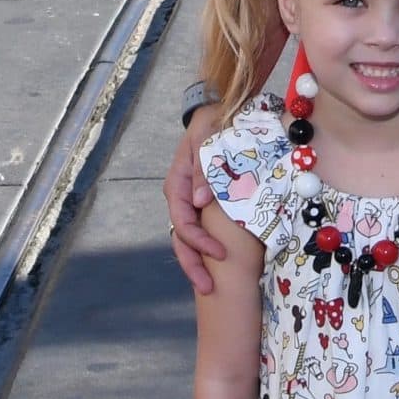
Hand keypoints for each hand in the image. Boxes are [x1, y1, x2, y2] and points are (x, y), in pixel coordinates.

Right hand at [166, 107, 225, 292]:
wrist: (217, 109)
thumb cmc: (213, 122)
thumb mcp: (208, 139)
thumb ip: (204, 170)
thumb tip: (200, 202)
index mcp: (178, 184)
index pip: (184, 222)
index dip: (200, 242)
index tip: (220, 254)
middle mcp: (180, 196)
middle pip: (181, 238)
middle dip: (193, 265)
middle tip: (209, 289)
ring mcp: (189, 200)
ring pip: (187, 239)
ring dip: (198, 262)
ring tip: (210, 287)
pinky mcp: (201, 200)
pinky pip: (199, 229)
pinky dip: (205, 248)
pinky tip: (216, 265)